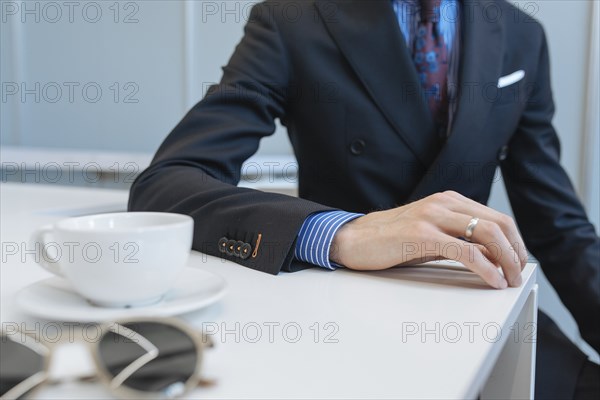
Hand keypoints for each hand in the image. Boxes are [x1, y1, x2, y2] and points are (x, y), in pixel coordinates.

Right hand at [330, 191, 527, 288]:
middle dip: (516, 252)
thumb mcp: (430, 236)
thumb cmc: (389, 240)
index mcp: (447, 200)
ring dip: (506, 260)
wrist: (353, 239)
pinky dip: (485, 268)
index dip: (515, 241)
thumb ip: (459, 240)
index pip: (496, 217)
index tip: (518, 262)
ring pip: (487, 234)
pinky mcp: (421, 234)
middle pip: (498, 223)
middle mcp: (443, 203)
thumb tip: (491, 257)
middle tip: (518, 274)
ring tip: (509, 280)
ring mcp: (432, 216)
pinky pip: (465, 251)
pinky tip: (492, 280)